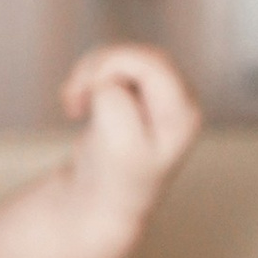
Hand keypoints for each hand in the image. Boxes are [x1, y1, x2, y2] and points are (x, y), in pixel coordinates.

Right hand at [60, 42, 201, 211]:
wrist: (104, 202)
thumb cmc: (115, 178)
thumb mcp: (118, 144)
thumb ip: (115, 101)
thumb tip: (108, 81)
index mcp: (183, 112)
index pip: (151, 62)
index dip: (113, 64)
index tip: (89, 91)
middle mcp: (180, 100)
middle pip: (137, 54)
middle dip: (99, 67)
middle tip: (75, 96)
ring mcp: (162, 96)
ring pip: (122, 57)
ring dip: (89, 74)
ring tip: (74, 103)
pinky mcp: (140, 94)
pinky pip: (112, 67)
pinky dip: (88, 80)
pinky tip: (79, 104)